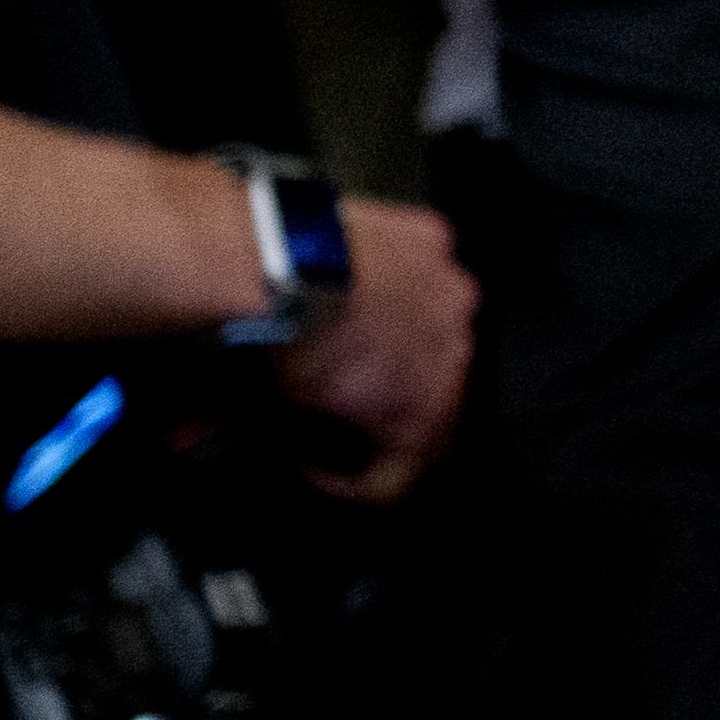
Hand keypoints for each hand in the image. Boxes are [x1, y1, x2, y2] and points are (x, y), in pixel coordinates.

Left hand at [273, 195, 474, 497]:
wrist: (265, 260)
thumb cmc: (273, 341)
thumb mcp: (271, 418)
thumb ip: (294, 438)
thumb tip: (266, 442)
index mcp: (422, 412)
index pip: (398, 473)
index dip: (349, 479)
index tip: (311, 463)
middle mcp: (454, 353)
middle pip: (428, 397)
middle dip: (380, 402)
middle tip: (331, 397)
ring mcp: (448, 291)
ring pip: (433, 329)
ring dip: (395, 340)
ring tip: (339, 332)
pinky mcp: (430, 240)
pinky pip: (421, 272)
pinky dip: (393, 281)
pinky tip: (351, 278)